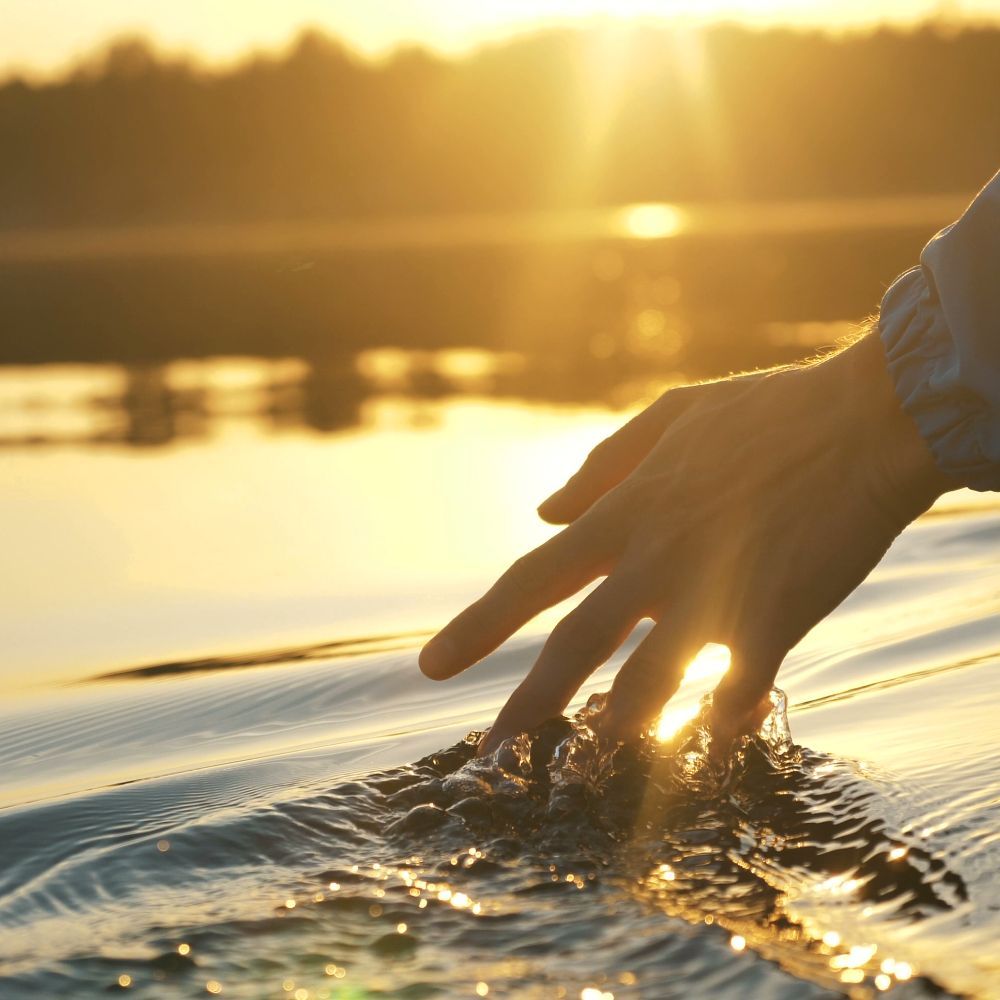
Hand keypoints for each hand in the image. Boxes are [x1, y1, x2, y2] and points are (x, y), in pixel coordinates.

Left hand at [420, 331, 954, 754]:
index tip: (432, 666)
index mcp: (628, 512)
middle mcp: (657, 558)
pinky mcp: (775, 616)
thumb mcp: (672, 417)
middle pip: (576, 644)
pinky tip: (714, 741)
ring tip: (584, 766)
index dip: (478, 625)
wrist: (868, 417)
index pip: (533, 578)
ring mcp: (715, 590)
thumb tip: (542, 509)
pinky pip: (738, 687)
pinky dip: (723, 718)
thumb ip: (602, 465)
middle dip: (528, 703)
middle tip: (489, 752)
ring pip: (648, 680)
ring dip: (615, 729)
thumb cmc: (769, 413)